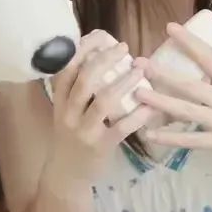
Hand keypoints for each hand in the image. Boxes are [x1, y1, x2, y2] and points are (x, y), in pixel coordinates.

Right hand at [45, 30, 154, 188]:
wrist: (66, 175)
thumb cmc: (71, 138)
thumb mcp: (66, 112)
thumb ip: (77, 90)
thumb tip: (99, 57)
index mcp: (60, 102)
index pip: (66, 70)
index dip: (82, 50)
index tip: (100, 36)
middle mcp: (69, 114)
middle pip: (85, 81)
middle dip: (105, 60)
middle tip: (123, 48)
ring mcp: (84, 131)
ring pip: (103, 102)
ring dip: (124, 83)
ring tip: (140, 69)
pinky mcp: (100, 146)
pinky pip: (121, 127)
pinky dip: (138, 115)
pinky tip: (151, 106)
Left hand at [136, 23, 211, 166]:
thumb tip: (203, 70)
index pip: (208, 56)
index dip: (188, 41)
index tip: (169, 27)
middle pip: (189, 85)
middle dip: (163, 75)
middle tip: (139, 65)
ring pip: (185, 111)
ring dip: (159, 103)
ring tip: (138, 95)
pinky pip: (190, 140)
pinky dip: (169, 138)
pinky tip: (150, 135)